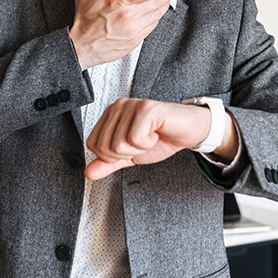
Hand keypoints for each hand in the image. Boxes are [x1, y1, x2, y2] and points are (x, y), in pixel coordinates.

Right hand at [68, 0, 176, 70]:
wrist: (81, 48)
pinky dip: (158, 15)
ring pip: (158, 14)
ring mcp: (133, 30)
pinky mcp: (136, 40)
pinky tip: (157, 9)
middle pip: (157, 2)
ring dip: (165, 3)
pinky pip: (153, 25)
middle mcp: (128, 17)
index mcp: (117, 3)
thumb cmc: (85, 21)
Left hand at [84, 98, 212, 179]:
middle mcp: (118, 106)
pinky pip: (135, 138)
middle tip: (142, 144)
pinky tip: (155, 134)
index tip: (130, 148)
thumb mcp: (130, 155)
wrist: (188, 131)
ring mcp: (132, 105)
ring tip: (150, 138)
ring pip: (119, 144)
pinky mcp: (147, 108)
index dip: (111, 156)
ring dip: (138, 149)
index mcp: (111, 115)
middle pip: (104, 146)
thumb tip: (88, 172)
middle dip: (126, 154)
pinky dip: (148, 144)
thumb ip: (109, 163)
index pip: (93, 144)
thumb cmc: (161, 137)